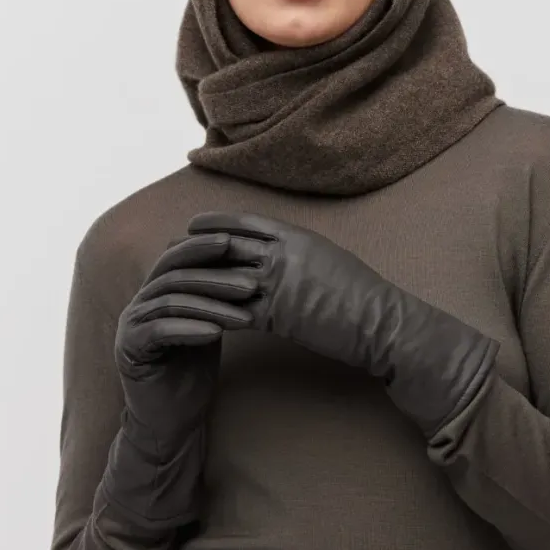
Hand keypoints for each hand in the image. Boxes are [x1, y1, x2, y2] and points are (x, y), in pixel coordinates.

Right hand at [113, 230, 255, 451]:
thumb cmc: (192, 373)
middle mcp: (140, 304)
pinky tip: (216, 333)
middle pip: (175, 275)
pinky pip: (160, 331)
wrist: (172, 420)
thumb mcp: (210, 327)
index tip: (238, 243)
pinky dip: (189, 328)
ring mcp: (131, 326)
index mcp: (156, 292)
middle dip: (215, 274)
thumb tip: (250, 267)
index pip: (176, 257)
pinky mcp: (130, 351)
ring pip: (171, 301)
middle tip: (250, 280)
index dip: (204, 247)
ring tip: (246, 313)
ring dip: (211, 305)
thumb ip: (216, 299)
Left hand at [184, 212, 499, 438]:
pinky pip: (233, 311)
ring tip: (169, 286)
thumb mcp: (331, 261)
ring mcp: (280, 284)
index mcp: (297, 237)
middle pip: (226, 246)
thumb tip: (281, 253)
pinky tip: (191, 319)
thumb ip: (301, 254)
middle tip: (167, 251)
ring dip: (194, 282)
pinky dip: (210, 313)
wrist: (382, 324)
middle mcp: (285, 254)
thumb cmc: (363, 298)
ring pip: (224, 278)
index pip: (246, 224)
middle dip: (194, 249)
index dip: (215, 224)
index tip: (192, 226)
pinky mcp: (279, 316)